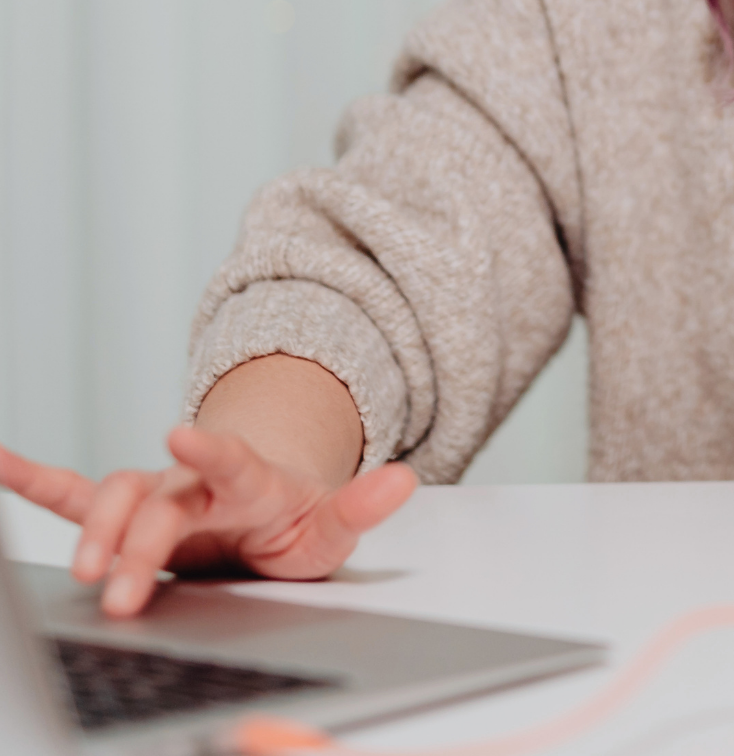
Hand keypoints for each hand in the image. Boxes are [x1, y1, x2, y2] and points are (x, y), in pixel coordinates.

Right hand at [0, 427, 415, 616]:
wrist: (270, 512)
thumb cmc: (296, 523)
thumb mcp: (335, 526)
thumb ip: (363, 505)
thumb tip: (404, 478)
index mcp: (249, 484)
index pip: (229, 463)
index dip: (209, 450)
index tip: (181, 434)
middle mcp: (196, 485)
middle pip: (159, 504)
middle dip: (136, 545)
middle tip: (120, 591)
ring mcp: (160, 496)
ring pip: (113, 500)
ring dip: (93, 532)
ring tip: (82, 570)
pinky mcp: (130, 513)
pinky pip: (75, 494)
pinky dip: (33, 480)